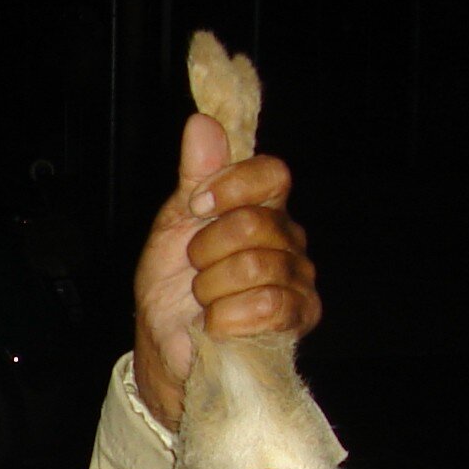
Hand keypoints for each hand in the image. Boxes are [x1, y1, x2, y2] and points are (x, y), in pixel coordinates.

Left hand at [129, 112, 319, 427]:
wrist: (166, 346)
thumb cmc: (172, 286)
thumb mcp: (173, 226)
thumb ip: (194, 176)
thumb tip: (203, 122)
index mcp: (260, 207)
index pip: (271, 173)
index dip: (231, 186)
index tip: (196, 208)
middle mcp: (287, 237)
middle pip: (255, 222)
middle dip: (207, 250)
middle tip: (195, 269)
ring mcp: (298, 277)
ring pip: (258, 266)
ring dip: (213, 287)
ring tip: (205, 299)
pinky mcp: (301, 317)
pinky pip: (271, 305)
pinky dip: (229, 316)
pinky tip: (216, 324)